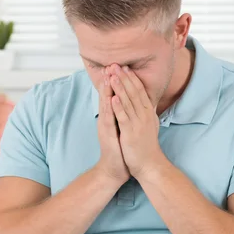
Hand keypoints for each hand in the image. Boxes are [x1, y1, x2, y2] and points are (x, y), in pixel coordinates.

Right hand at [93, 68, 129, 186]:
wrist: (115, 168)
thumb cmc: (121, 149)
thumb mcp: (123, 128)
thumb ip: (123, 115)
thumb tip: (128, 104)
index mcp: (112, 116)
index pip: (112, 95)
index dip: (114, 81)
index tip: (117, 67)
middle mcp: (106, 119)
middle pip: (106, 96)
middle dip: (108, 80)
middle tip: (110, 64)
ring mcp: (106, 126)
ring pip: (106, 104)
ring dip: (106, 90)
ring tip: (108, 75)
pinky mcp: (108, 135)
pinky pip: (109, 119)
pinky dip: (110, 109)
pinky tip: (111, 98)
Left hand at [108, 65, 165, 179]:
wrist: (150, 165)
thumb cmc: (146, 147)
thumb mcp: (148, 126)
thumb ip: (145, 113)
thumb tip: (144, 102)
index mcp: (148, 113)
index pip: (140, 91)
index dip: (132, 78)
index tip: (125, 67)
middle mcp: (145, 115)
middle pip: (134, 92)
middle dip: (125, 77)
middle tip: (116, 64)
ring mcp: (138, 123)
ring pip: (128, 101)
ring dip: (120, 87)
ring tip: (113, 74)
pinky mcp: (131, 133)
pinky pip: (124, 117)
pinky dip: (119, 106)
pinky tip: (113, 97)